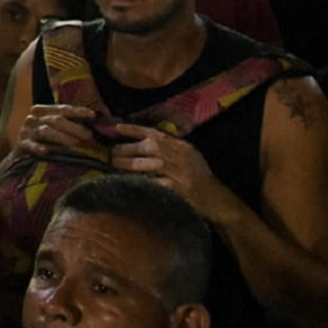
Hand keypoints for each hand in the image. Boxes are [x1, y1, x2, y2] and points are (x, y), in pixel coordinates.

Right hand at [15, 104, 96, 159]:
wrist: (20, 153)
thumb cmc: (42, 139)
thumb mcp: (52, 128)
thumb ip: (67, 124)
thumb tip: (91, 127)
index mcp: (42, 110)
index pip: (62, 109)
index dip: (78, 111)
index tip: (92, 115)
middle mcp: (33, 118)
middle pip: (56, 120)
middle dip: (74, 127)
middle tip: (88, 136)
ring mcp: (26, 130)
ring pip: (45, 131)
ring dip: (61, 137)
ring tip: (75, 143)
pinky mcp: (21, 144)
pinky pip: (30, 145)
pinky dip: (38, 147)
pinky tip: (46, 151)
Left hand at [109, 123, 232, 220]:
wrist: (215, 198)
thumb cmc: (198, 175)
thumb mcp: (187, 155)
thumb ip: (169, 147)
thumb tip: (141, 140)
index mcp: (180, 146)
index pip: (154, 133)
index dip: (134, 130)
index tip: (116, 128)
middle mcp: (179, 156)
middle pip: (148, 148)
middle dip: (127, 150)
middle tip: (112, 153)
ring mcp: (179, 172)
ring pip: (148, 164)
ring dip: (129, 165)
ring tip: (115, 165)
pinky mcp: (177, 189)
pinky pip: (154, 183)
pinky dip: (141, 182)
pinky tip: (129, 182)